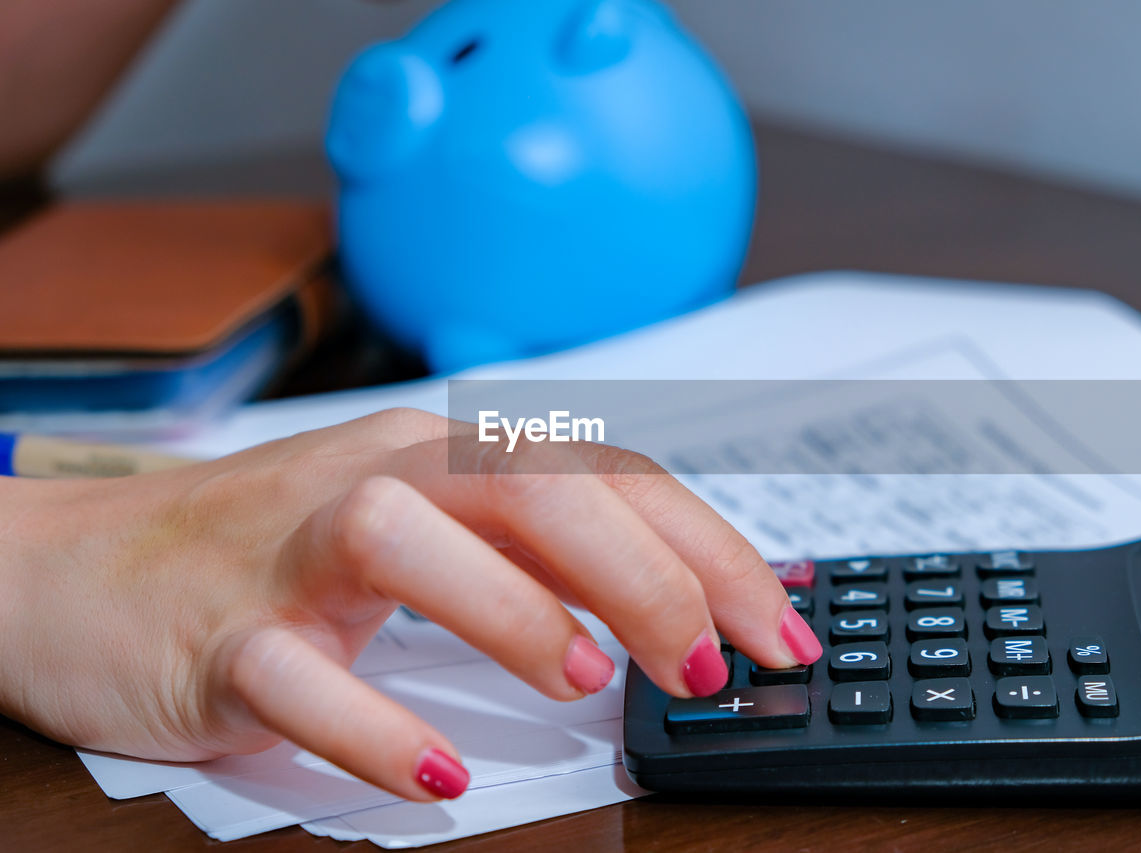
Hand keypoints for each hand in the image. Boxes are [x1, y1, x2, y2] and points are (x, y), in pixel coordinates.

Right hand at [0, 409, 820, 800]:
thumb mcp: (424, 530)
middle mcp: (377, 480)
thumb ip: (539, 558)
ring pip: (404, 539)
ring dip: (509, 610)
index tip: (777, 625)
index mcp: (444, 457)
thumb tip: (680, 603)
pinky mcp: (218, 634)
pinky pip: (293, 673)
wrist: (85, 568)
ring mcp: (289, 552)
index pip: (601, 475)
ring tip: (580, 681)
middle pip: (525, 485)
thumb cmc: (278, 551)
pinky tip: (432, 775)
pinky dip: (370, 725)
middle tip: (704, 664)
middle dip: (642, 571)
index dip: (705, 547)